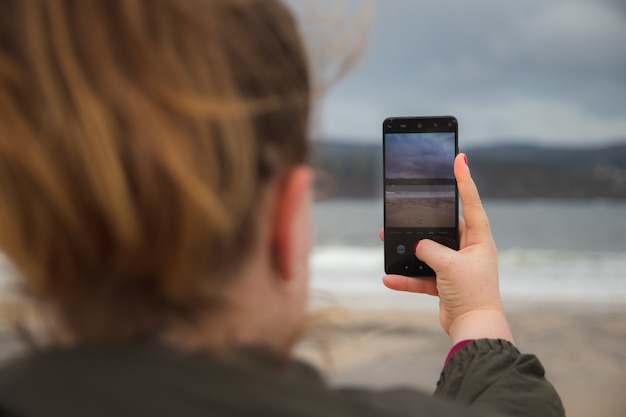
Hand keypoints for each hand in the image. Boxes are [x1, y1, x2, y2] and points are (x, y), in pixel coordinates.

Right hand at [380, 153, 512, 343]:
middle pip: (442, 228)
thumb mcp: (450, 266)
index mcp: (479, 240)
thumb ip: (432, 250)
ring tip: (386, 240)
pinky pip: (422, 276)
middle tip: (405, 209)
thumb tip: (418, 246)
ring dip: (408, 251)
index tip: (459, 159)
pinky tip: (389, 279)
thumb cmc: (471, 294)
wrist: (473, 329)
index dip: (465, 181)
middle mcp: (468, 250)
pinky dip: (406, 278)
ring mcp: (455, 267)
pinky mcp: (444, 284)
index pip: (471, 203)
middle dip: (421, 223)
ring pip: (427, 252)